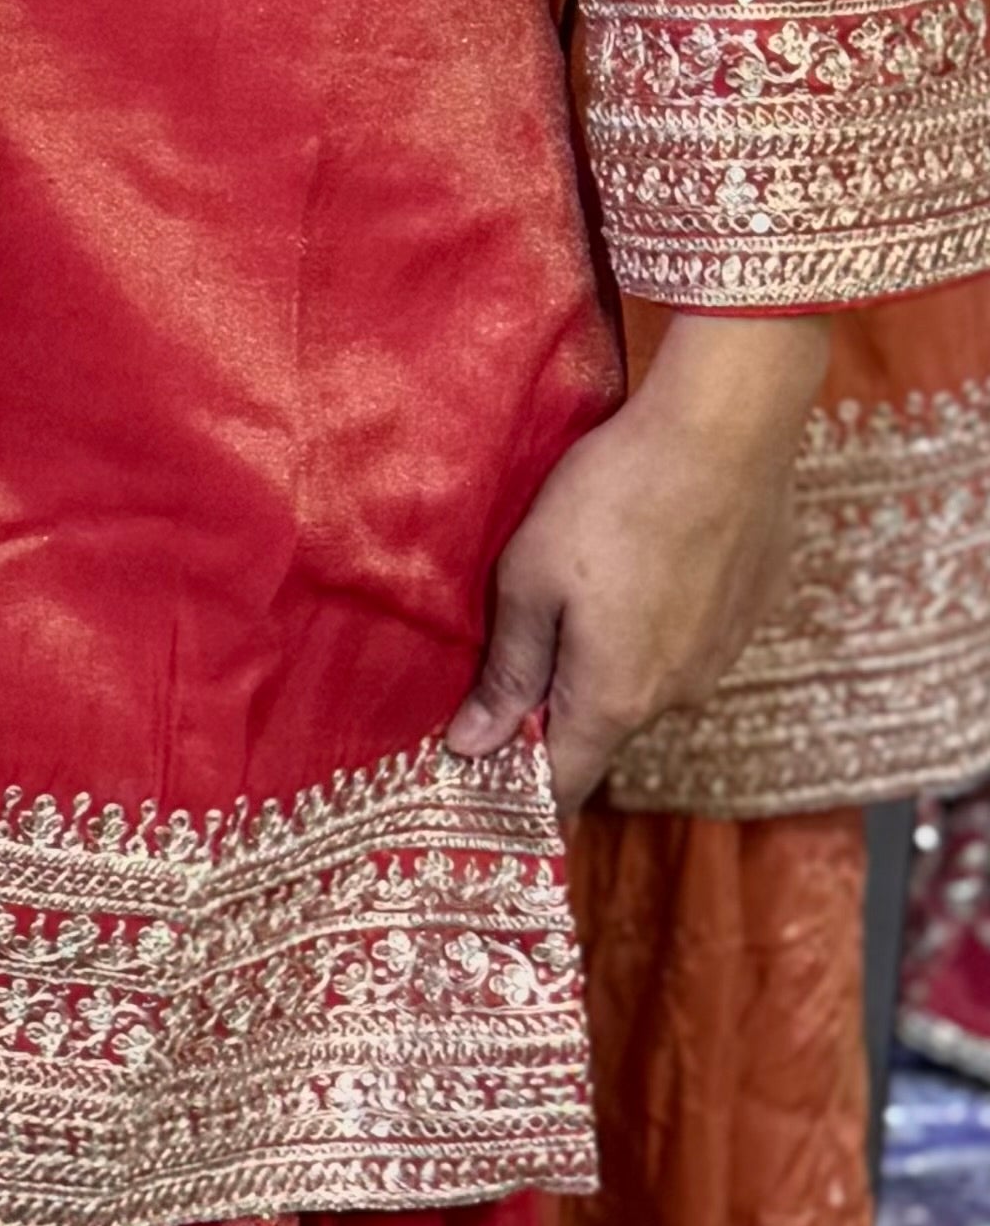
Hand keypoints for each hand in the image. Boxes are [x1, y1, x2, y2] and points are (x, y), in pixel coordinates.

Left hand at [445, 307, 830, 810]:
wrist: (723, 433)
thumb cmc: (611, 500)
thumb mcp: (530, 580)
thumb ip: (509, 670)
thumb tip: (474, 746)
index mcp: (615, 697)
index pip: (565, 782)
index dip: (524, 792)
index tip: (489, 783)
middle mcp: (678, 694)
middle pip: (605, 725)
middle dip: (561, 706)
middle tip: (521, 648)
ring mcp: (723, 656)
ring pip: (650, 680)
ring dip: (614, 656)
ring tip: (588, 584)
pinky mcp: (750, 613)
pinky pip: (691, 639)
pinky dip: (660, 619)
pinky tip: (643, 560)